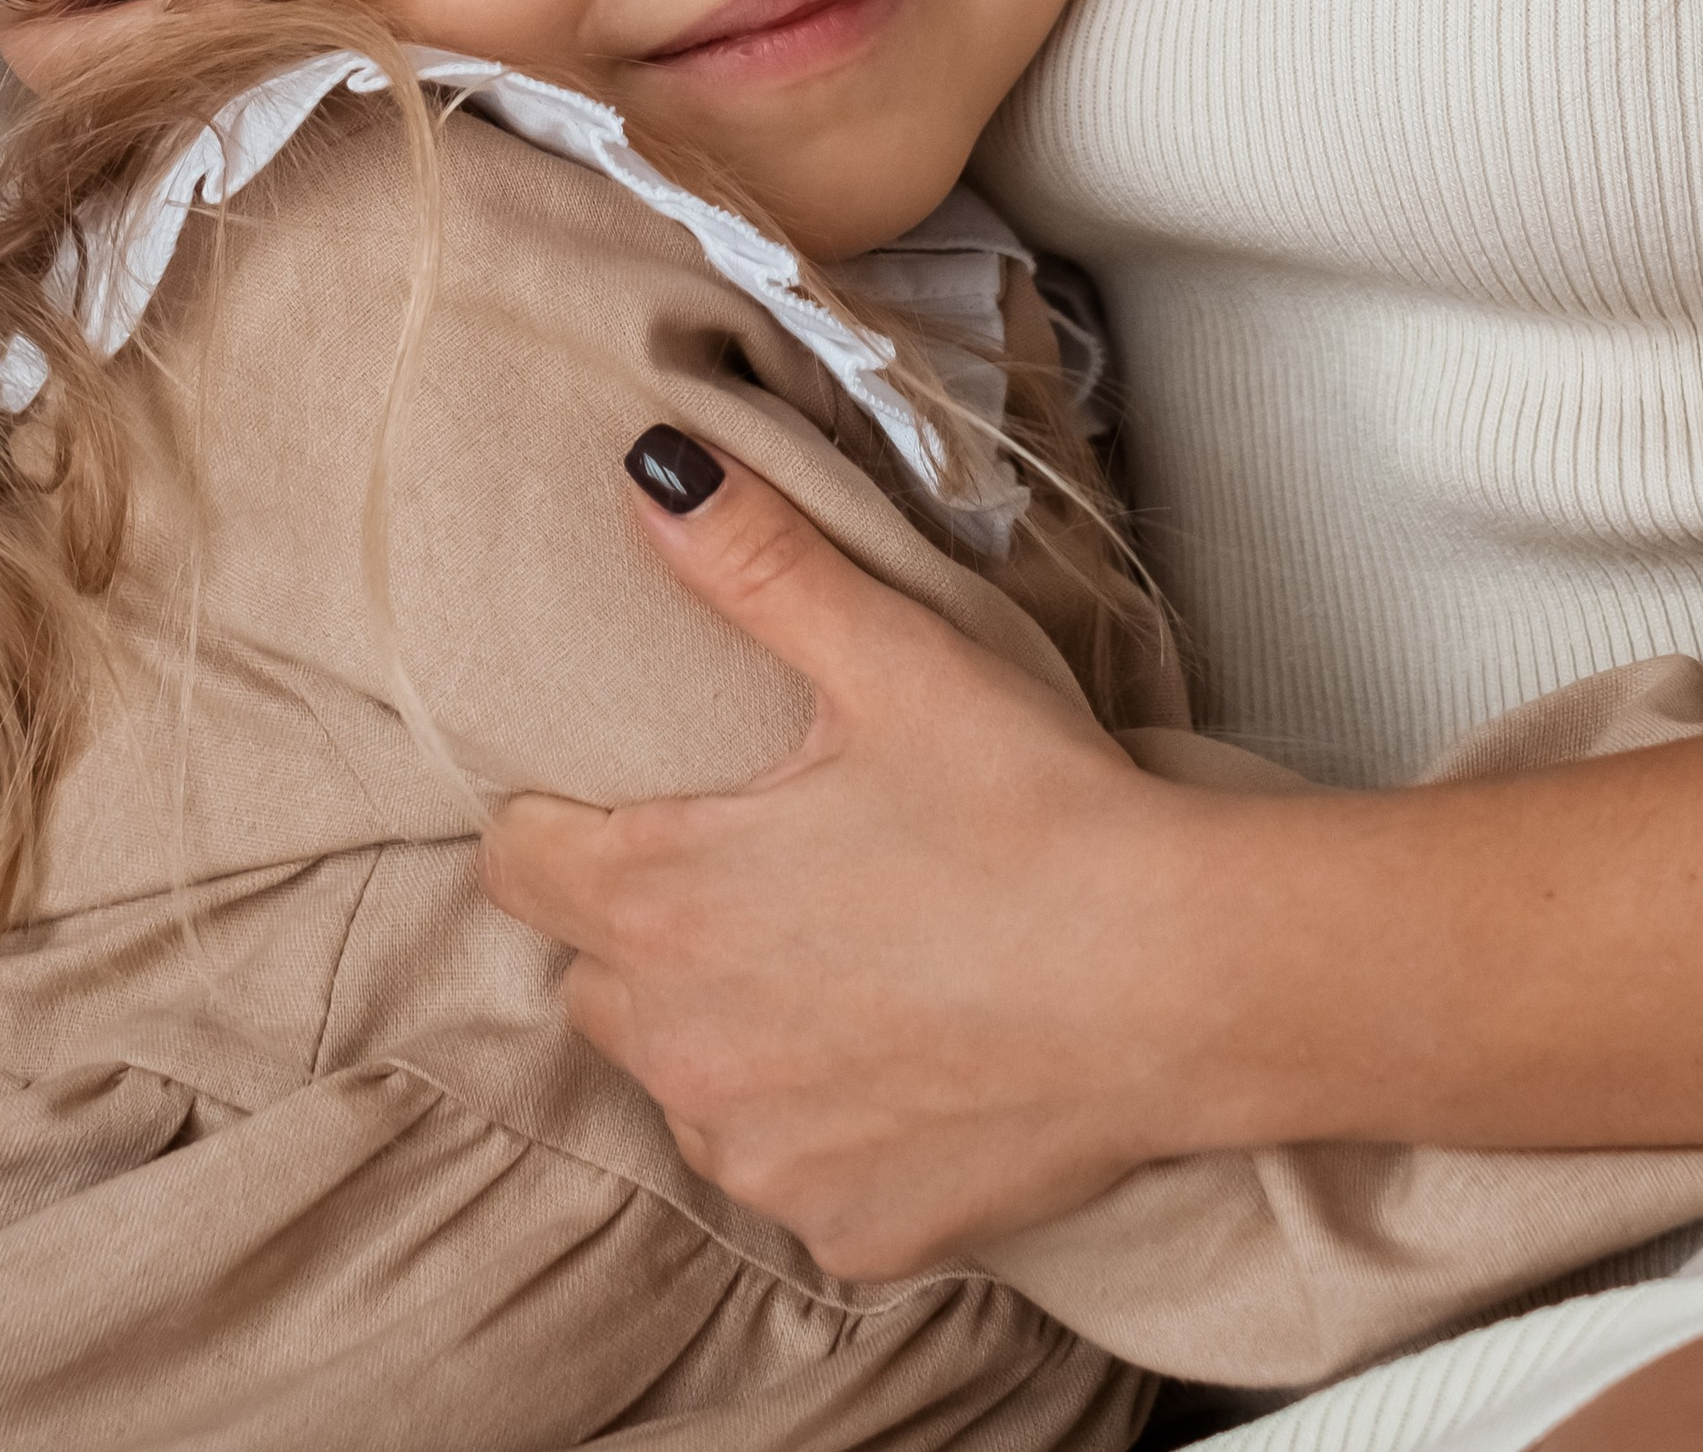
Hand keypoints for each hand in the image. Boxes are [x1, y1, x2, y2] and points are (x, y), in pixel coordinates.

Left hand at [478, 443, 1206, 1279]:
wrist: (1183, 983)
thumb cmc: (1034, 814)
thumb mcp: (892, 662)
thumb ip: (755, 564)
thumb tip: (650, 469)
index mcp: (666, 901)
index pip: (519, 864)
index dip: (558, 822)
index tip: (627, 801)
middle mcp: (683, 1049)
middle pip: (594, 978)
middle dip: (647, 928)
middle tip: (763, 871)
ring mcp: (761, 1154)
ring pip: (685, 1083)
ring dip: (729, 1033)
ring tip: (843, 964)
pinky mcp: (845, 1231)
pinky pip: (788, 1172)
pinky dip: (824, 1125)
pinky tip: (908, 1064)